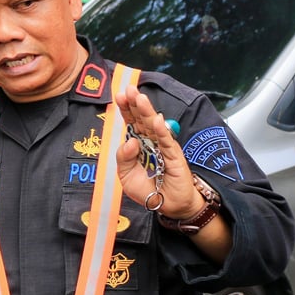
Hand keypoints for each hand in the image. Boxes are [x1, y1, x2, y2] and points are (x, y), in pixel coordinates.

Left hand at [114, 85, 204, 220]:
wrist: (166, 205)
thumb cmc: (147, 189)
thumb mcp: (126, 175)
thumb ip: (123, 158)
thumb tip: (130, 141)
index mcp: (137, 143)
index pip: (131, 122)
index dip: (126, 109)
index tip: (119, 95)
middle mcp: (150, 141)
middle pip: (142, 119)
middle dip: (135, 104)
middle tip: (129, 89)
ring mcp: (163, 147)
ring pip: (154, 126)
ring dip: (147, 112)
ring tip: (140, 99)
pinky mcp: (174, 156)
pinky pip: (167, 142)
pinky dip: (162, 131)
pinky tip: (156, 120)